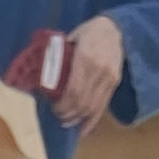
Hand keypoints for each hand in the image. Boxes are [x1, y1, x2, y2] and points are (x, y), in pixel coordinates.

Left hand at [57, 15, 125, 134]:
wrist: (115, 28)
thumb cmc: (88, 33)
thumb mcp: (71, 39)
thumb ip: (60, 57)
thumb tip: (43, 76)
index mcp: (85, 57)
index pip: (73, 90)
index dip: (62, 104)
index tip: (53, 108)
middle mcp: (99, 69)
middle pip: (82, 101)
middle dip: (67, 113)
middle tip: (57, 116)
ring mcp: (109, 77)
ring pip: (92, 107)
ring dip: (77, 119)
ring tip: (66, 122)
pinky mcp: (114, 83)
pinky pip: (103, 107)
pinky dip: (91, 121)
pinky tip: (82, 131)